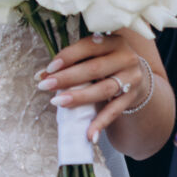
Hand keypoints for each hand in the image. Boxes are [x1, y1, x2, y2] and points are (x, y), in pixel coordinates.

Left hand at [38, 33, 159, 142]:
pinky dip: (101, 122)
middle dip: (67, 78)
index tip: (49, 68)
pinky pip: (115, 111)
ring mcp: (132, 78)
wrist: (135, 75)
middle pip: (94, 69)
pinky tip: (89, 134)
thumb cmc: (104, 62)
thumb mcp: (92, 55)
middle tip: (44, 85)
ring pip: (104, 89)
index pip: (89, 46)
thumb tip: (40, 75)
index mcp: (113, 41)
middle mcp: (126, 58)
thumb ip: (70, 61)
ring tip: (58, 102)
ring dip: (79, 97)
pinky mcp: (132, 97)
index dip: (68, 56)